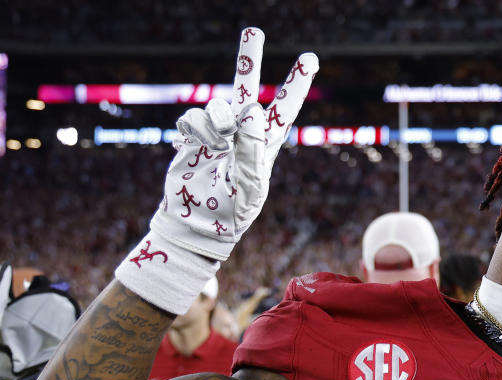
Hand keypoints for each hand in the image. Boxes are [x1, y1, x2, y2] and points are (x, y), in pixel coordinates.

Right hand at [116, 28, 317, 313]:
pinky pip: (192, 118)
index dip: (295, 83)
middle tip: (254, 29)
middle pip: (246, 88)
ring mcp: (216, 132)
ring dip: (217, 123)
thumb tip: (252, 108)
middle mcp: (241, 133)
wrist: (194, 227)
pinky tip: (196, 153)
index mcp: (264, 146)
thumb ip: (252, 149)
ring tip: (216, 149)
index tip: (309, 57)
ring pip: (217, 105)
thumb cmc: (230, 214)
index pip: (283, 109)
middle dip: (249, 59)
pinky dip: (195, 133)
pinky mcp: (191, 136)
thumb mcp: (249, 188)